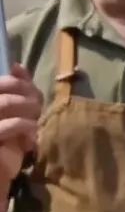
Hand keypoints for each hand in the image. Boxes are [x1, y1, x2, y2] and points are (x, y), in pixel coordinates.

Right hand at [0, 65, 42, 185]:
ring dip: (27, 111)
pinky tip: (30, 138)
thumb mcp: (15, 115)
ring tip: (33, 123)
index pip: (1, 82)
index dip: (20, 83)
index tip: (33, 95)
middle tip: (35, 110)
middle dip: (26, 96)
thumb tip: (18, 66)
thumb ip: (17, 91)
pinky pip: (8, 125)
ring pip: (5, 102)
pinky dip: (25, 127)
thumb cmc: (6, 145)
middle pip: (4, 89)